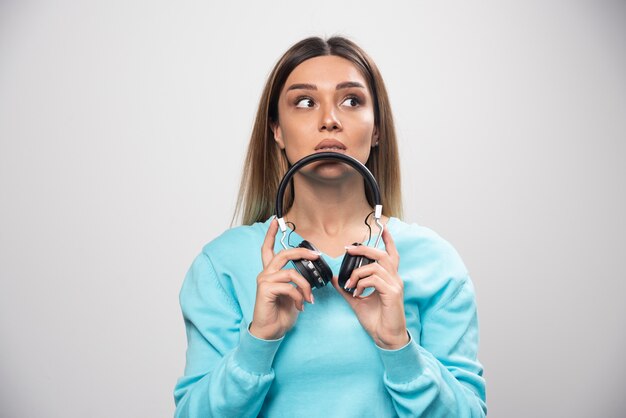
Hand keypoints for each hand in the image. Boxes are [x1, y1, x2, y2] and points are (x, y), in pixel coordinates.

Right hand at [250, 218, 316, 339]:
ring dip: (305, 286)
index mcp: (271, 272)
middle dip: (302, 252)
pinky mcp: (265, 290)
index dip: (271, 234)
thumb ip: (297, 281)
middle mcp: (265, 274)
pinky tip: (300, 306)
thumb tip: (311, 274)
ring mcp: (264, 281)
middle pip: (284, 254)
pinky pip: (288, 286)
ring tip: (308, 299)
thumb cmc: (281, 313)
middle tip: (317, 256)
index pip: (268, 248)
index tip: (276, 220)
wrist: (271, 331)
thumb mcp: (293, 294)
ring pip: (291, 273)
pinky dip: (299, 296)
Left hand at [331, 227, 408, 349]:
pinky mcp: (393, 293)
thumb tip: (335, 278)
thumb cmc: (376, 320)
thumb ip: (347, 288)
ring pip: (375, 266)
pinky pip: (374, 279)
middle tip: (348, 249)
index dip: (388, 241)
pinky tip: (357, 294)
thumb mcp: (357, 301)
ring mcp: (395, 285)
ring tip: (350, 285)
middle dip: (364, 249)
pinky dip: (361, 283)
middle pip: (382, 255)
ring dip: (357, 273)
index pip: (392, 255)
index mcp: (389, 279)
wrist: (386, 337)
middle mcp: (395, 279)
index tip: (383, 229)